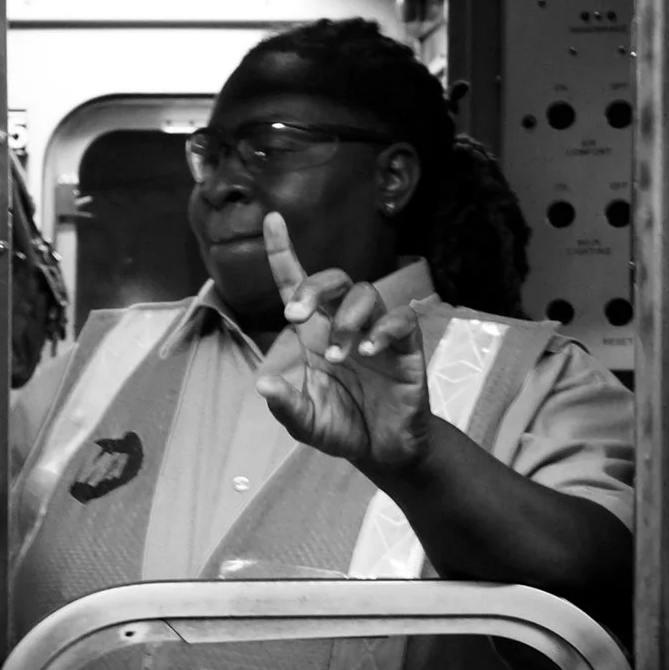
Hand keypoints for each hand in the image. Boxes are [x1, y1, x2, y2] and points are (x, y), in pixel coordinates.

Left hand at [256, 212, 430, 479]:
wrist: (384, 451)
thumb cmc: (342, 426)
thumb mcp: (305, 423)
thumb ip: (285, 406)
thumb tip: (262, 384)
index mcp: (313, 333)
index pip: (297, 283)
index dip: (283, 251)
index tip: (271, 219)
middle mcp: (344, 324)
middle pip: (334, 279)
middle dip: (314, 287)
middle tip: (296, 316)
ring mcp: (377, 332)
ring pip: (367, 293)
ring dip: (347, 320)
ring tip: (340, 357)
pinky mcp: (406, 347)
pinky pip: (400, 319)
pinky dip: (384, 329)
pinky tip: (370, 351)